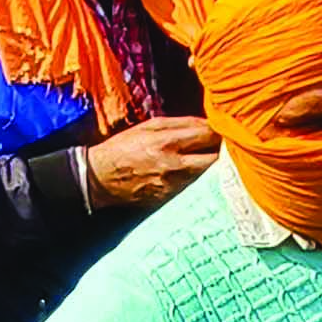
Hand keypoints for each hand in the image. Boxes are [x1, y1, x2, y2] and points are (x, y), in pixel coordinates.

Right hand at [87, 116, 223, 207]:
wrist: (99, 179)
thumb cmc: (123, 147)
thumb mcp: (149, 126)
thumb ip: (181, 123)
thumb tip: (207, 122)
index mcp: (167, 143)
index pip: (207, 135)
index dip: (218, 130)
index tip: (222, 127)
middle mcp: (172, 166)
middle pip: (214, 159)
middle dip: (220, 149)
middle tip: (220, 143)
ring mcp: (171, 186)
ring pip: (205, 174)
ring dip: (208, 164)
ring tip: (204, 155)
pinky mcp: (168, 199)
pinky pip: (191, 185)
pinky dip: (194, 176)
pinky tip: (187, 170)